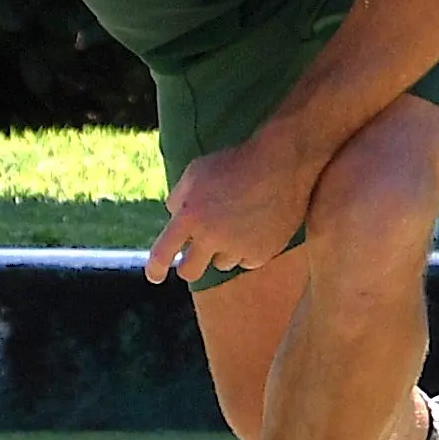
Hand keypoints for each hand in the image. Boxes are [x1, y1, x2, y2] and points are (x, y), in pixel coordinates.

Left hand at [145, 135, 316, 285]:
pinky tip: (256, 227)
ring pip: (222, 264)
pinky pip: (247, 261)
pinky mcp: (262, 253)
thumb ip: (179, 197)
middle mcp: (211, 236)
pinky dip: (248, 249)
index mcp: (190, 216)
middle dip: (189, 266)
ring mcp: (238, 247)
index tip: (155, 276)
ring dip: (223, 251)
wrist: (282, 163)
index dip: (155, 267)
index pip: (163, 252)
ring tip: (237, 224)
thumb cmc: (236, 163)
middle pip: (190, 271)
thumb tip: (174, 216)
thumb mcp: (196, 171)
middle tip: (195, 258)